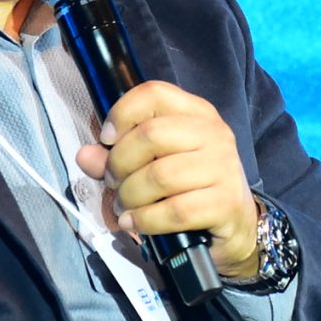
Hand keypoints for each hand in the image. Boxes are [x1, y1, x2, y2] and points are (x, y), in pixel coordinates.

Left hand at [74, 80, 260, 280]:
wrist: (236, 226)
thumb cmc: (191, 189)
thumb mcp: (154, 165)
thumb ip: (117, 158)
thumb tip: (83, 156)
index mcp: (196, 113)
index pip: (154, 93)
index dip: (122, 113)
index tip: (106, 139)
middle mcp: (214, 134)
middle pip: (151, 135)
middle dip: (120, 163)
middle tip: (113, 183)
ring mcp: (224, 168)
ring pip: (159, 176)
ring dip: (130, 196)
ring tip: (123, 207)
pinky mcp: (226, 203)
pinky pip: (175, 211)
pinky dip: (145, 220)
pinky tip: (134, 223)